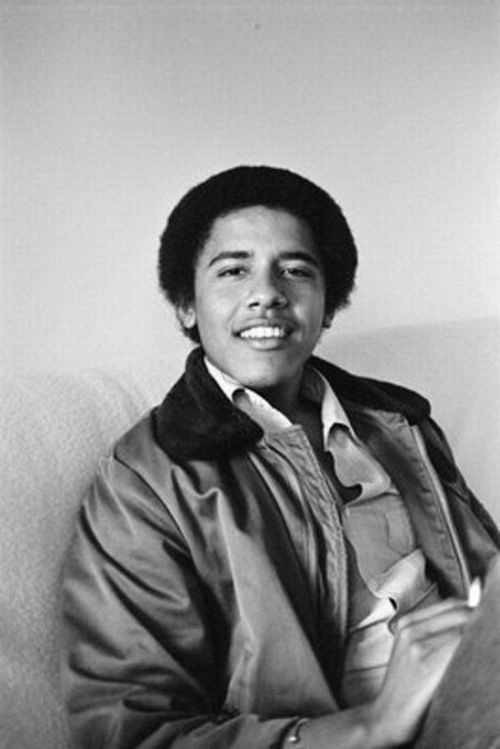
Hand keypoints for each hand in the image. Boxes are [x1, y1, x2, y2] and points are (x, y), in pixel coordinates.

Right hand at [369, 598, 473, 745]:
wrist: (388, 716)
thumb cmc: (407, 687)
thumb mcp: (412, 651)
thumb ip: (434, 633)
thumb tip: (469, 620)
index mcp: (408, 622)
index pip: (453, 604)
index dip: (474, 611)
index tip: (486, 623)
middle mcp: (411, 629)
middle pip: (461, 613)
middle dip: (481, 622)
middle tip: (489, 637)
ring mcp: (417, 644)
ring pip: (464, 629)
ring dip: (480, 638)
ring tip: (485, 650)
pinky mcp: (426, 663)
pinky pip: (460, 646)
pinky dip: (474, 650)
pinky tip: (477, 661)